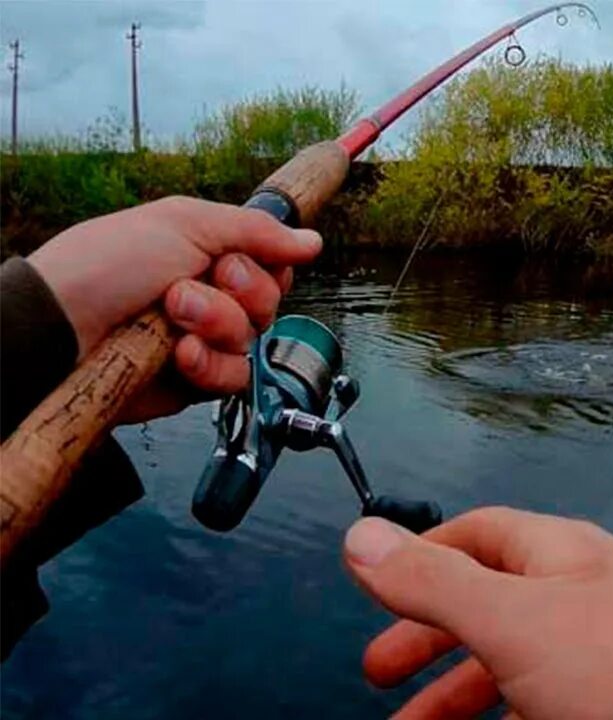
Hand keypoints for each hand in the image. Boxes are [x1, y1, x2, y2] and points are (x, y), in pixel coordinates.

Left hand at [28, 196, 321, 421]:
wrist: (63, 324)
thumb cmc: (107, 264)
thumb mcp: (185, 222)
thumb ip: (257, 230)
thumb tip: (313, 241)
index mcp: (208, 256)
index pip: (273, 264)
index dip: (266, 264)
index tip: (232, 260)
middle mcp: (211, 298)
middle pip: (271, 300)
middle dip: (238, 292)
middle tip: (190, 284)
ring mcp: (204, 341)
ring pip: (253, 338)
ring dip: (216, 324)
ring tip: (172, 318)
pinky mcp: (194, 382)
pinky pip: (235, 377)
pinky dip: (208, 364)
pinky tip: (178, 354)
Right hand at [343, 507, 612, 719]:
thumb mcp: (510, 618)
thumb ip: (434, 581)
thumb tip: (361, 537)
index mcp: (557, 557)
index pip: (478, 537)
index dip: (423, 560)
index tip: (378, 591)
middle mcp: (581, 596)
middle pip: (488, 608)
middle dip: (429, 641)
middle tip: (383, 677)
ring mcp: (602, 650)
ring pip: (514, 666)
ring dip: (457, 696)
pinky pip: (547, 702)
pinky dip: (503, 715)